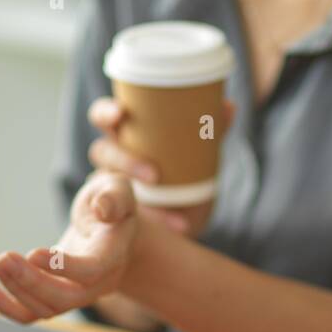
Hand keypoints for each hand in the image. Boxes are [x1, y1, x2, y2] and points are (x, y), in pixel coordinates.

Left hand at [0, 172, 137, 322]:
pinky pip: (33, 314)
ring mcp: (78, 295)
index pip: (91, 271)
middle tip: (3, 257)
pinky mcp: (58, 297)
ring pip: (46, 309)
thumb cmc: (111, 204)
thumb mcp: (118, 189)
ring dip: (15, 289)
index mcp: (113, 255)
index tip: (32, 253)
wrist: (112, 230)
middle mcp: (99, 283)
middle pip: (65, 298)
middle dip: (30, 282)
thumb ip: (114, 197)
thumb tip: (103, 209)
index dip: (62, 267)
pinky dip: (8, 307)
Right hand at [87, 96, 235, 236]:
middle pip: (101, 152)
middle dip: (121, 160)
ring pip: (108, 188)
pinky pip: (132, 220)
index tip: (120, 113)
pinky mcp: (125, 216)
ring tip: (166, 209)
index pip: (103, 117)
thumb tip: (229, 106)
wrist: (188, 209)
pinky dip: (160, 221)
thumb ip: (212, 128)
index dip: (106, 113)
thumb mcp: (199, 148)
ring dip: (131, 198)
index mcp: (124, 134)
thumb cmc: (184, 166)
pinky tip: (180, 225)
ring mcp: (115, 189)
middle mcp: (113, 160)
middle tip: (153, 176)